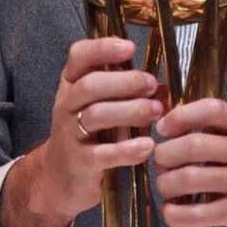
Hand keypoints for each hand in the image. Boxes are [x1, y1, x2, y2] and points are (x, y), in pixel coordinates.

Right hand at [0, 37, 162, 226]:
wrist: (61, 178)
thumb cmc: (91, 135)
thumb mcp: (105, 108)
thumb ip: (129, 95)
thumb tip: (165, 87)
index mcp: (73, 85)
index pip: (79, 57)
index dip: (102, 48)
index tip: (130, 48)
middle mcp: (67, 106)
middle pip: (90, 85)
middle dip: (124, 82)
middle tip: (152, 84)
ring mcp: (70, 135)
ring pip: (96, 116)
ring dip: (130, 111)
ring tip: (156, 111)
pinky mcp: (79, 163)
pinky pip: (102, 154)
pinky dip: (127, 150)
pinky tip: (147, 146)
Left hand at [151, 98, 226, 226]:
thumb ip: (221, 131)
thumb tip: (172, 125)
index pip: (212, 110)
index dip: (180, 115)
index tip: (163, 128)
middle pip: (192, 145)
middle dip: (164, 155)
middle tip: (161, 163)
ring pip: (188, 179)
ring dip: (166, 184)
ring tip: (167, 187)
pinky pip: (195, 214)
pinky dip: (174, 214)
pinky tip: (172, 211)